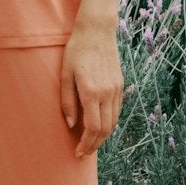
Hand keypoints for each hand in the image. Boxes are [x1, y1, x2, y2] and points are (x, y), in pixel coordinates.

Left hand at [60, 19, 122, 157]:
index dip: (86, 144)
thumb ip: (67, 102)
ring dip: (103, 136)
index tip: (78, 153)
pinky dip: (109, 123)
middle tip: (83, 153)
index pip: (92, 128)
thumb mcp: (65, 75)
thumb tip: (71, 125)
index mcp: (92, 92)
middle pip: (105, 129)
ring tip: (91, 143)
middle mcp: (107, 93)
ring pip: (113, 122)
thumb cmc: (76, 51)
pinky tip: (99, 126)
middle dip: (94, 145)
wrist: (97, 31)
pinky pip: (117, 110)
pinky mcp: (120, 85)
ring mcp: (116, 89)